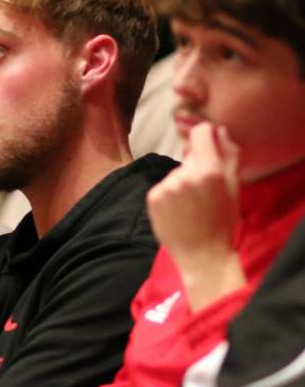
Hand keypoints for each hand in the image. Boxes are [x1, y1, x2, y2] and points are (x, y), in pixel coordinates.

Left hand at [147, 123, 244, 309]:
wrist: (202, 256)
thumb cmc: (223, 223)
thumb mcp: (234, 188)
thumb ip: (228, 155)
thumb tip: (219, 130)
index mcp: (210, 170)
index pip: (200, 132)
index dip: (204, 136)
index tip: (207, 146)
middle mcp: (185, 174)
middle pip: (189, 156)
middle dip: (196, 167)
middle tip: (203, 193)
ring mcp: (167, 186)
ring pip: (176, 172)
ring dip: (182, 183)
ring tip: (190, 206)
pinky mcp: (153, 197)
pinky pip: (163, 186)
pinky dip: (169, 195)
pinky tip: (178, 212)